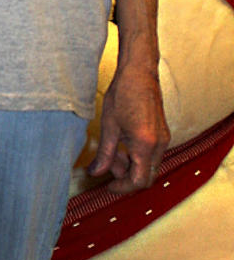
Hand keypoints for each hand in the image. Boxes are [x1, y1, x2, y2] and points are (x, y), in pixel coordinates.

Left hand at [87, 59, 169, 193]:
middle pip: (147, 177)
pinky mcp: (163, 133)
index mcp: (145, 145)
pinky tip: (124, 143)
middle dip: (126, 177)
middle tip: (108, 167)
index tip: (107, 186)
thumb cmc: (123, 93)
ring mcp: (164, 139)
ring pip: (150, 166)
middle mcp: (159, 145)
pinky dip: (138, 156)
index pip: (138, 181)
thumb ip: (104, 153)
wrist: (139, 71)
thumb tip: (96, 173)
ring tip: (114, 152)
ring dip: (132, 166)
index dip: (122, 187)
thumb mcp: (108, 125)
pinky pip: (152, 155)